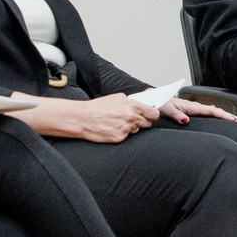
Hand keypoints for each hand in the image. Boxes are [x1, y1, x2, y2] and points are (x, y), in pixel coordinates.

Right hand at [28, 93, 155, 142]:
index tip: (151, 115)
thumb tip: (142, 105)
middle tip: (131, 119)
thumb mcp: (117, 98)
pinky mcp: (119, 138)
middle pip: (147, 123)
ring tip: (117, 122)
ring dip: (130, 127)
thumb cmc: (98, 107)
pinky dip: (121, 133)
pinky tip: (112, 128)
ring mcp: (125, 129)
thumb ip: (131, 102)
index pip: (153, 113)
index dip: (153, 114)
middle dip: (142, 121)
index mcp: (132, 106)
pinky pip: (126, 137)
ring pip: (136, 130)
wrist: (83, 118)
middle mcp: (131, 118)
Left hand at [157, 96, 236, 124]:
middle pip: (217, 112)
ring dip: (226, 117)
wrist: (150, 99)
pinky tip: (220, 121)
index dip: (225, 116)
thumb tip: (187, 121)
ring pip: (213, 113)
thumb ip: (176, 114)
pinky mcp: (189, 113)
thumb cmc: (157, 102)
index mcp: (191, 106)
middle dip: (231, 117)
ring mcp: (193, 110)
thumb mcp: (165, 108)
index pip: (212, 111)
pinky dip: (217, 118)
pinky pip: (207, 115)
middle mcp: (194, 107)